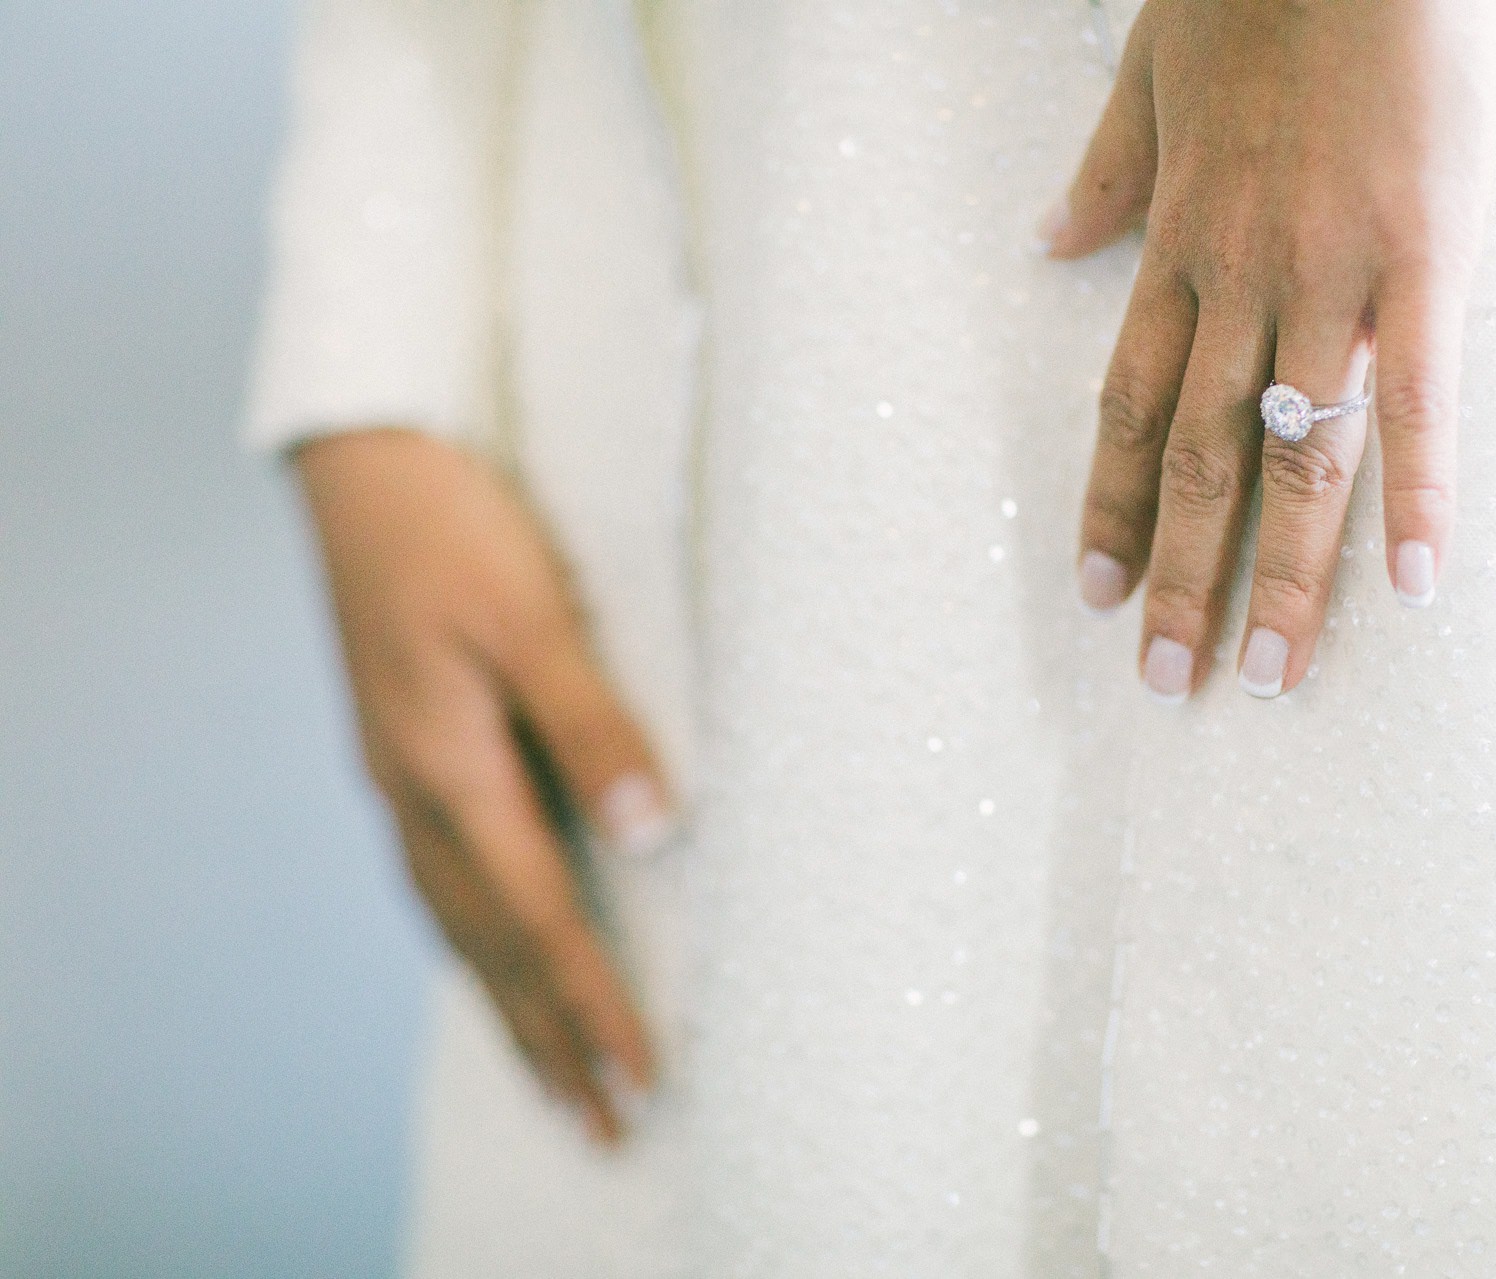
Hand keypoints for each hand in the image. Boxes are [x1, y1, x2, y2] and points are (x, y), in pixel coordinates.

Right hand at [298, 430, 674, 1144]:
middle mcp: (415, 793)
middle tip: (598, 1125)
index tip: (641, 1078)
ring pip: (456, 923)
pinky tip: (490, 946)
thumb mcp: (534, 616)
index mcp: (451, 771)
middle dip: (545, 1042)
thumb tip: (658, 832)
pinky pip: (437, 878)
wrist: (358, 462)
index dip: (592, 1005)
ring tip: (549, 1072)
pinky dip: (472, 939)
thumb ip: (594, 724)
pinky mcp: (399, 748)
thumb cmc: (452, 527)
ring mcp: (397, 775)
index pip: (539, 920)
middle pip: (488, 949)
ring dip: (506, 1004)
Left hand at [1045, 0, 1495, 698]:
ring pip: (1293, 455)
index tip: (1099, 591)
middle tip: (1168, 681)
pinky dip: (1418, 492)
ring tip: (1267, 673)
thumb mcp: (1146, 78)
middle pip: (1200, 460)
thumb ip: (1104, 175)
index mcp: (1179, 250)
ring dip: (1278, 575)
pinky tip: (1417, 580)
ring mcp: (1330, 280)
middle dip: (1180, 579)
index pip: (1131, 411)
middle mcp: (1239, 286)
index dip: (1114, 508)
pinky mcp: (1423, 260)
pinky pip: (1416, 397)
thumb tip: (1049, 241)